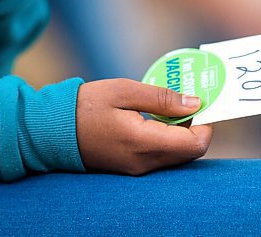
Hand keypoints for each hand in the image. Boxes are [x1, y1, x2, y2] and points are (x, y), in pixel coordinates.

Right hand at [76, 79, 213, 175]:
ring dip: (183, 131)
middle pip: (190, 151)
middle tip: (190, 99)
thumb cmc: (87, 106)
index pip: (196, 144)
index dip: (208, 124)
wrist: (53, 130)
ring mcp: (138, 168)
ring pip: (177, 154)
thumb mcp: (125, 91)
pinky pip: (162, 155)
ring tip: (174, 104)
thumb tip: (196, 103)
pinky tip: (159, 116)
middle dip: (197, 125)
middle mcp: (145, 162)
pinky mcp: (132, 166)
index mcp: (144, 143)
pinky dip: (169, 137)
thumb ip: (162, 99)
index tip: (205, 103)